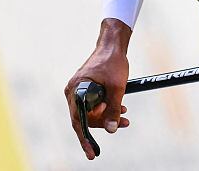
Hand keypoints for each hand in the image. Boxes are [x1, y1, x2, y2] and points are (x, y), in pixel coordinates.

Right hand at [65, 19, 132, 159]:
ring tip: (124, 116)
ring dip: (106, 116)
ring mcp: (78, 89)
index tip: (92, 153)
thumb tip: (112, 130)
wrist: (113, 44)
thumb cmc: (113, 62)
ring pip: (91, 112)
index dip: (85, 138)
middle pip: (85, 118)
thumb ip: (113, 110)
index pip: (78, 121)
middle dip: (103, 124)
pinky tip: (120, 108)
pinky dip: (105, 108)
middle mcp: (73, 91)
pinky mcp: (85, 88)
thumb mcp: (117, 88)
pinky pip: (93, 104)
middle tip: (122, 124)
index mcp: (76, 90)